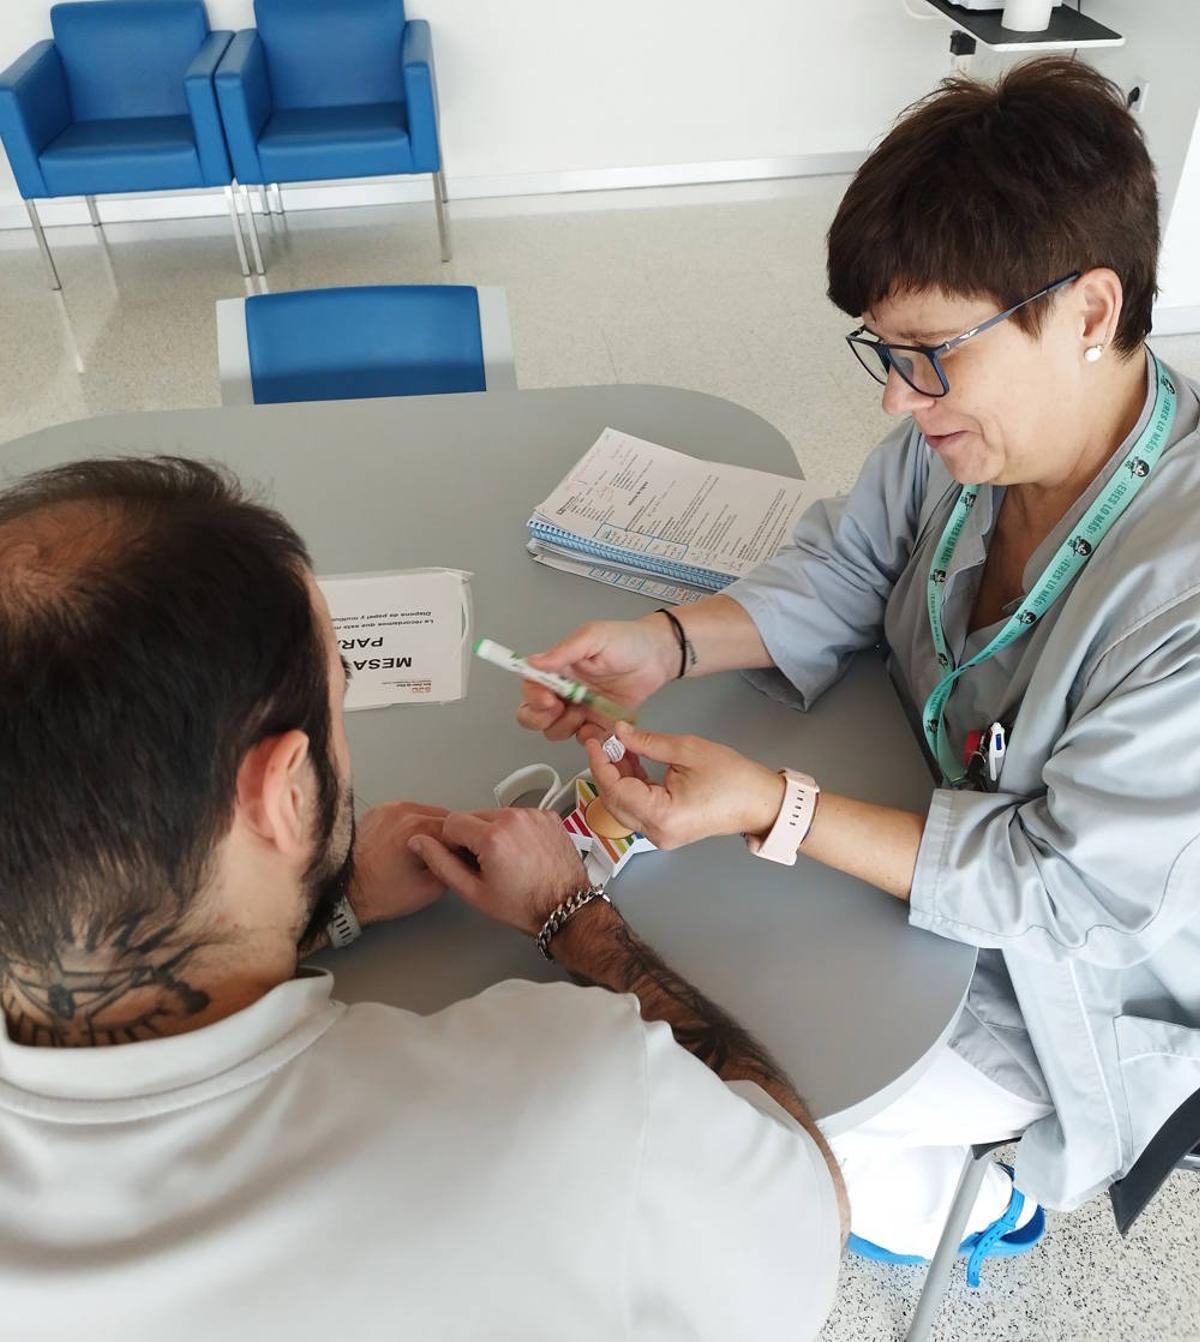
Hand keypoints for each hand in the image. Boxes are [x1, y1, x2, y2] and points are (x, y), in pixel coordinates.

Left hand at [347, 802, 450, 925]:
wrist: (346, 893)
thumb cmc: (381, 894)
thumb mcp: (431, 889)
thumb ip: (452, 866)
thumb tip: (462, 856)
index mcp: (417, 827)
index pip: (457, 827)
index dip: (462, 844)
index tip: (460, 856)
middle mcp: (402, 811)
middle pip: (442, 816)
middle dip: (445, 835)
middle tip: (441, 856)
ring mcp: (387, 809)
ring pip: (424, 811)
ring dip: (428, 828)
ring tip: (420, 852)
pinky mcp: (376, 812)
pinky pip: (404, 813)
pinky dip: (409, 825)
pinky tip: (404, 844)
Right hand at [408, 809, 589, 935]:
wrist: (566, 909)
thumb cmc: (524, 906)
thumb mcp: (473, 892)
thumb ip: (441, 863)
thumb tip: (419, 842)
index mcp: (493, 836)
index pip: (452, 822)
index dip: (453, 844)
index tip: (466, 862)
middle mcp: (515, 817)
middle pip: (475, 816)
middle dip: (474, 838)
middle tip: (488, 866)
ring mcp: (534, 814)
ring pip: (496, 815)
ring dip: (495, 832)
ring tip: (508, 861)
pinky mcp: (548, 816)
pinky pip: (519, 816)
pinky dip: (516, 830)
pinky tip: (523, 853)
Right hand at [515, 616, 677, 742]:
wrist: (658, 657)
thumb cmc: (626, 640)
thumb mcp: (593, 637)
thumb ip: (563, 651)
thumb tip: (532, 661)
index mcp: (558, 669)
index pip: (530, 686)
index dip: (533, 697)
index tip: (549, 699)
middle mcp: (564, 691)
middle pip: (532, 714)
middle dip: (539, 718)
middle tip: (561, 709)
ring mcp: (581, 709)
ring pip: (554, 730)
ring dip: (564, 727)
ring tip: (585, 713)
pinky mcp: (600, 723)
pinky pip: (584, 739)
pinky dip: (588, 738)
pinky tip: (600, 727)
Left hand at [584, 720, 785, 849]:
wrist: (761, 802)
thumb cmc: (733, 779)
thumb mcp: (688, 750)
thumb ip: (648, 742)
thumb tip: (619, 732)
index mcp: (661, 816)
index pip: (615, 790)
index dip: (600, 763)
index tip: (594, 741)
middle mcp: (656, 832)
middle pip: (614, 802)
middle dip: (606, 770)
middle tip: (604, 740)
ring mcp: (660, 835)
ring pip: (624, 806)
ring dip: (618, 777)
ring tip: (621, 747)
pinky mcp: (665, 830)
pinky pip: (638, 808)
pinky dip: (632, 786)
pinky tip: (633, 762)